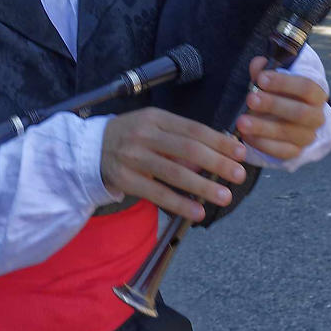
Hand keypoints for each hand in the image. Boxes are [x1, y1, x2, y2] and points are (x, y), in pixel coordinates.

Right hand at [101, 108, 249, 223]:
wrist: (89, 149)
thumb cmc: (131, 137)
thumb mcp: (154, 127)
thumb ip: (181, 139)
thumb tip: (218, 152)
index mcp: (156, 118)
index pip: (194, 129)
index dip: (219, 141)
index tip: (240, 152)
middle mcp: (144, 135)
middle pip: (187, 149)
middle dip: (217, 162)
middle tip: (239, 175)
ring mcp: (133, 157)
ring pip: (174, 172)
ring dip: (203, 186)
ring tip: (224, 196)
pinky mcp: (125, 179)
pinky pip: (157, 193)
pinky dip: (179, 204)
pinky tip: (197, 212)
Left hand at [237, 56, 328, 159]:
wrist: (285, 120)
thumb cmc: (279, 95)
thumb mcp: (272, 81)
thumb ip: (264, 72)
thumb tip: (258, 64)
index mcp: (316, 95)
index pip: (307, 87)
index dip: (284, 83)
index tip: (261, 79)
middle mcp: (317, 116)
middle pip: (300, 112)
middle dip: (273, 105)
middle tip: (250, 99)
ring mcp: (307, 136)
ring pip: (288, 133)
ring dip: (263, 127)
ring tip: (241, 121)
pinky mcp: (296, 152)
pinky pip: (281, 151)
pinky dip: (262, 144)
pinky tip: (246, 136)